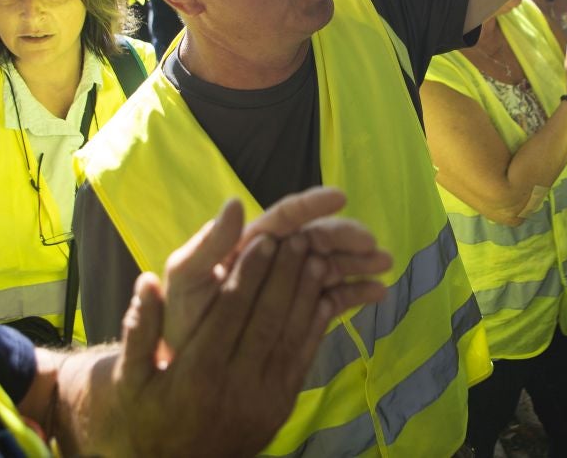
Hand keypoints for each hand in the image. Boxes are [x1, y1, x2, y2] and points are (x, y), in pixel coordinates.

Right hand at [107, 232, 337, 457]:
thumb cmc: (147, 412)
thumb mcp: (129, 377)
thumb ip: (138, 329)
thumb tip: (146, 281)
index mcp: (196, 371)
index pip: (230, 311)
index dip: (250, 273)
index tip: (264, 239)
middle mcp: (233, 384)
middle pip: (266, 318)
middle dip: (285, 275)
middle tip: (299, 237)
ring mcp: (262, 398)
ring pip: (290, 336)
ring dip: (307, 295)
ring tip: (319, 257)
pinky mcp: (281, 406)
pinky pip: (302, 360)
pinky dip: (316, 327)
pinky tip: (325, 296)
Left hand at [162, 189, 389, 353]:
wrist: (186, 369)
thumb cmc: (180, 321)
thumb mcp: (186, 281)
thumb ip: (207, 245)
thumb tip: (234, 202)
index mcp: (248, 245)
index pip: (285, 217)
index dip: (312, 203)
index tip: (341, 197)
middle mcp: (273, 259)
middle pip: (315, 238)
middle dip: (346, 237)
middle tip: (373, 244)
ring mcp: (288, 285)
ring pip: (329, 264)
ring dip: (358, 262)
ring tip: (385, 265)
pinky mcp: (298, 310)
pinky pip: (331, 295)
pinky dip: (355, 292)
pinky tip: (377, 294)